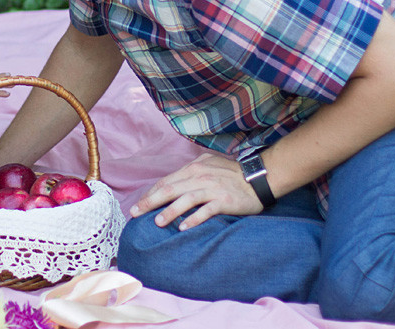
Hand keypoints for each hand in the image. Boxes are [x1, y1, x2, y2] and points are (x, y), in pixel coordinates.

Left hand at [129, 154, 263, 231]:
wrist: (259, 177)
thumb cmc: (231, 174)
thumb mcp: (208, 166)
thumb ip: (190, 173)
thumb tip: (171, 185)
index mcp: (194, 168)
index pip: (167, 181)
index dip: (151, 192)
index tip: (139, 204)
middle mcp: (200, 176)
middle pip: (170, 189)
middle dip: (150, 201)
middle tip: (135, 213)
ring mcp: (212, 188)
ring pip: (185, 199)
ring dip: (169, 211)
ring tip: (156, 222)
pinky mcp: (224, 200)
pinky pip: (206, 210)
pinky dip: (193, 219)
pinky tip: (182, 227)